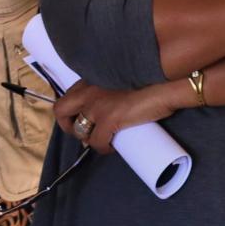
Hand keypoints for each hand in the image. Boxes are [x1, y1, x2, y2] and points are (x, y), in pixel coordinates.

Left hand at [51, 79, 185, 155]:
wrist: (163, 81)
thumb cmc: (148, 77)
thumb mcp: (120, 77)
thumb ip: (110, 87)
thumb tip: (110, 106)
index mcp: (91, 78)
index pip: (68, 95)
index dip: (72, 110)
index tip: (83, 118)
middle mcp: (88, 91)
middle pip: (61, 110)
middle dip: (68, 125)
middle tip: (85, 133)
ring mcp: (96, 106)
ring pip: (79, 130)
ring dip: (89, 139)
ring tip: (103, 141)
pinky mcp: (108, 120)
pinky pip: (97, 142)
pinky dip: (103, 148)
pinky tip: (112, 148)